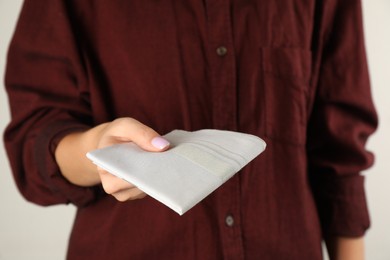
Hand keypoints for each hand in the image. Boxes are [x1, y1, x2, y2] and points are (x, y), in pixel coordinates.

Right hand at [55, 117, 169, 200]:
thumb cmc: (118, 135)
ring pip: (146, 189)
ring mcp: (124, 193)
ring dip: (159, 176)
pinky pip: (150, 190)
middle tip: (171, 159)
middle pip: (138, 184)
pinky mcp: (136, 194)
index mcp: (104, 168)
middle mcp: (111, 185)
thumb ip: (142, 133)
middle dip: (155, 172)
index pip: (125, 174)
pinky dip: (159, 179)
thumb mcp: (126, 126)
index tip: (159, 158)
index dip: (143, 168)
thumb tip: (163, 146)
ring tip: (168, 161)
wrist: (112, 145)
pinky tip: (164, 168)